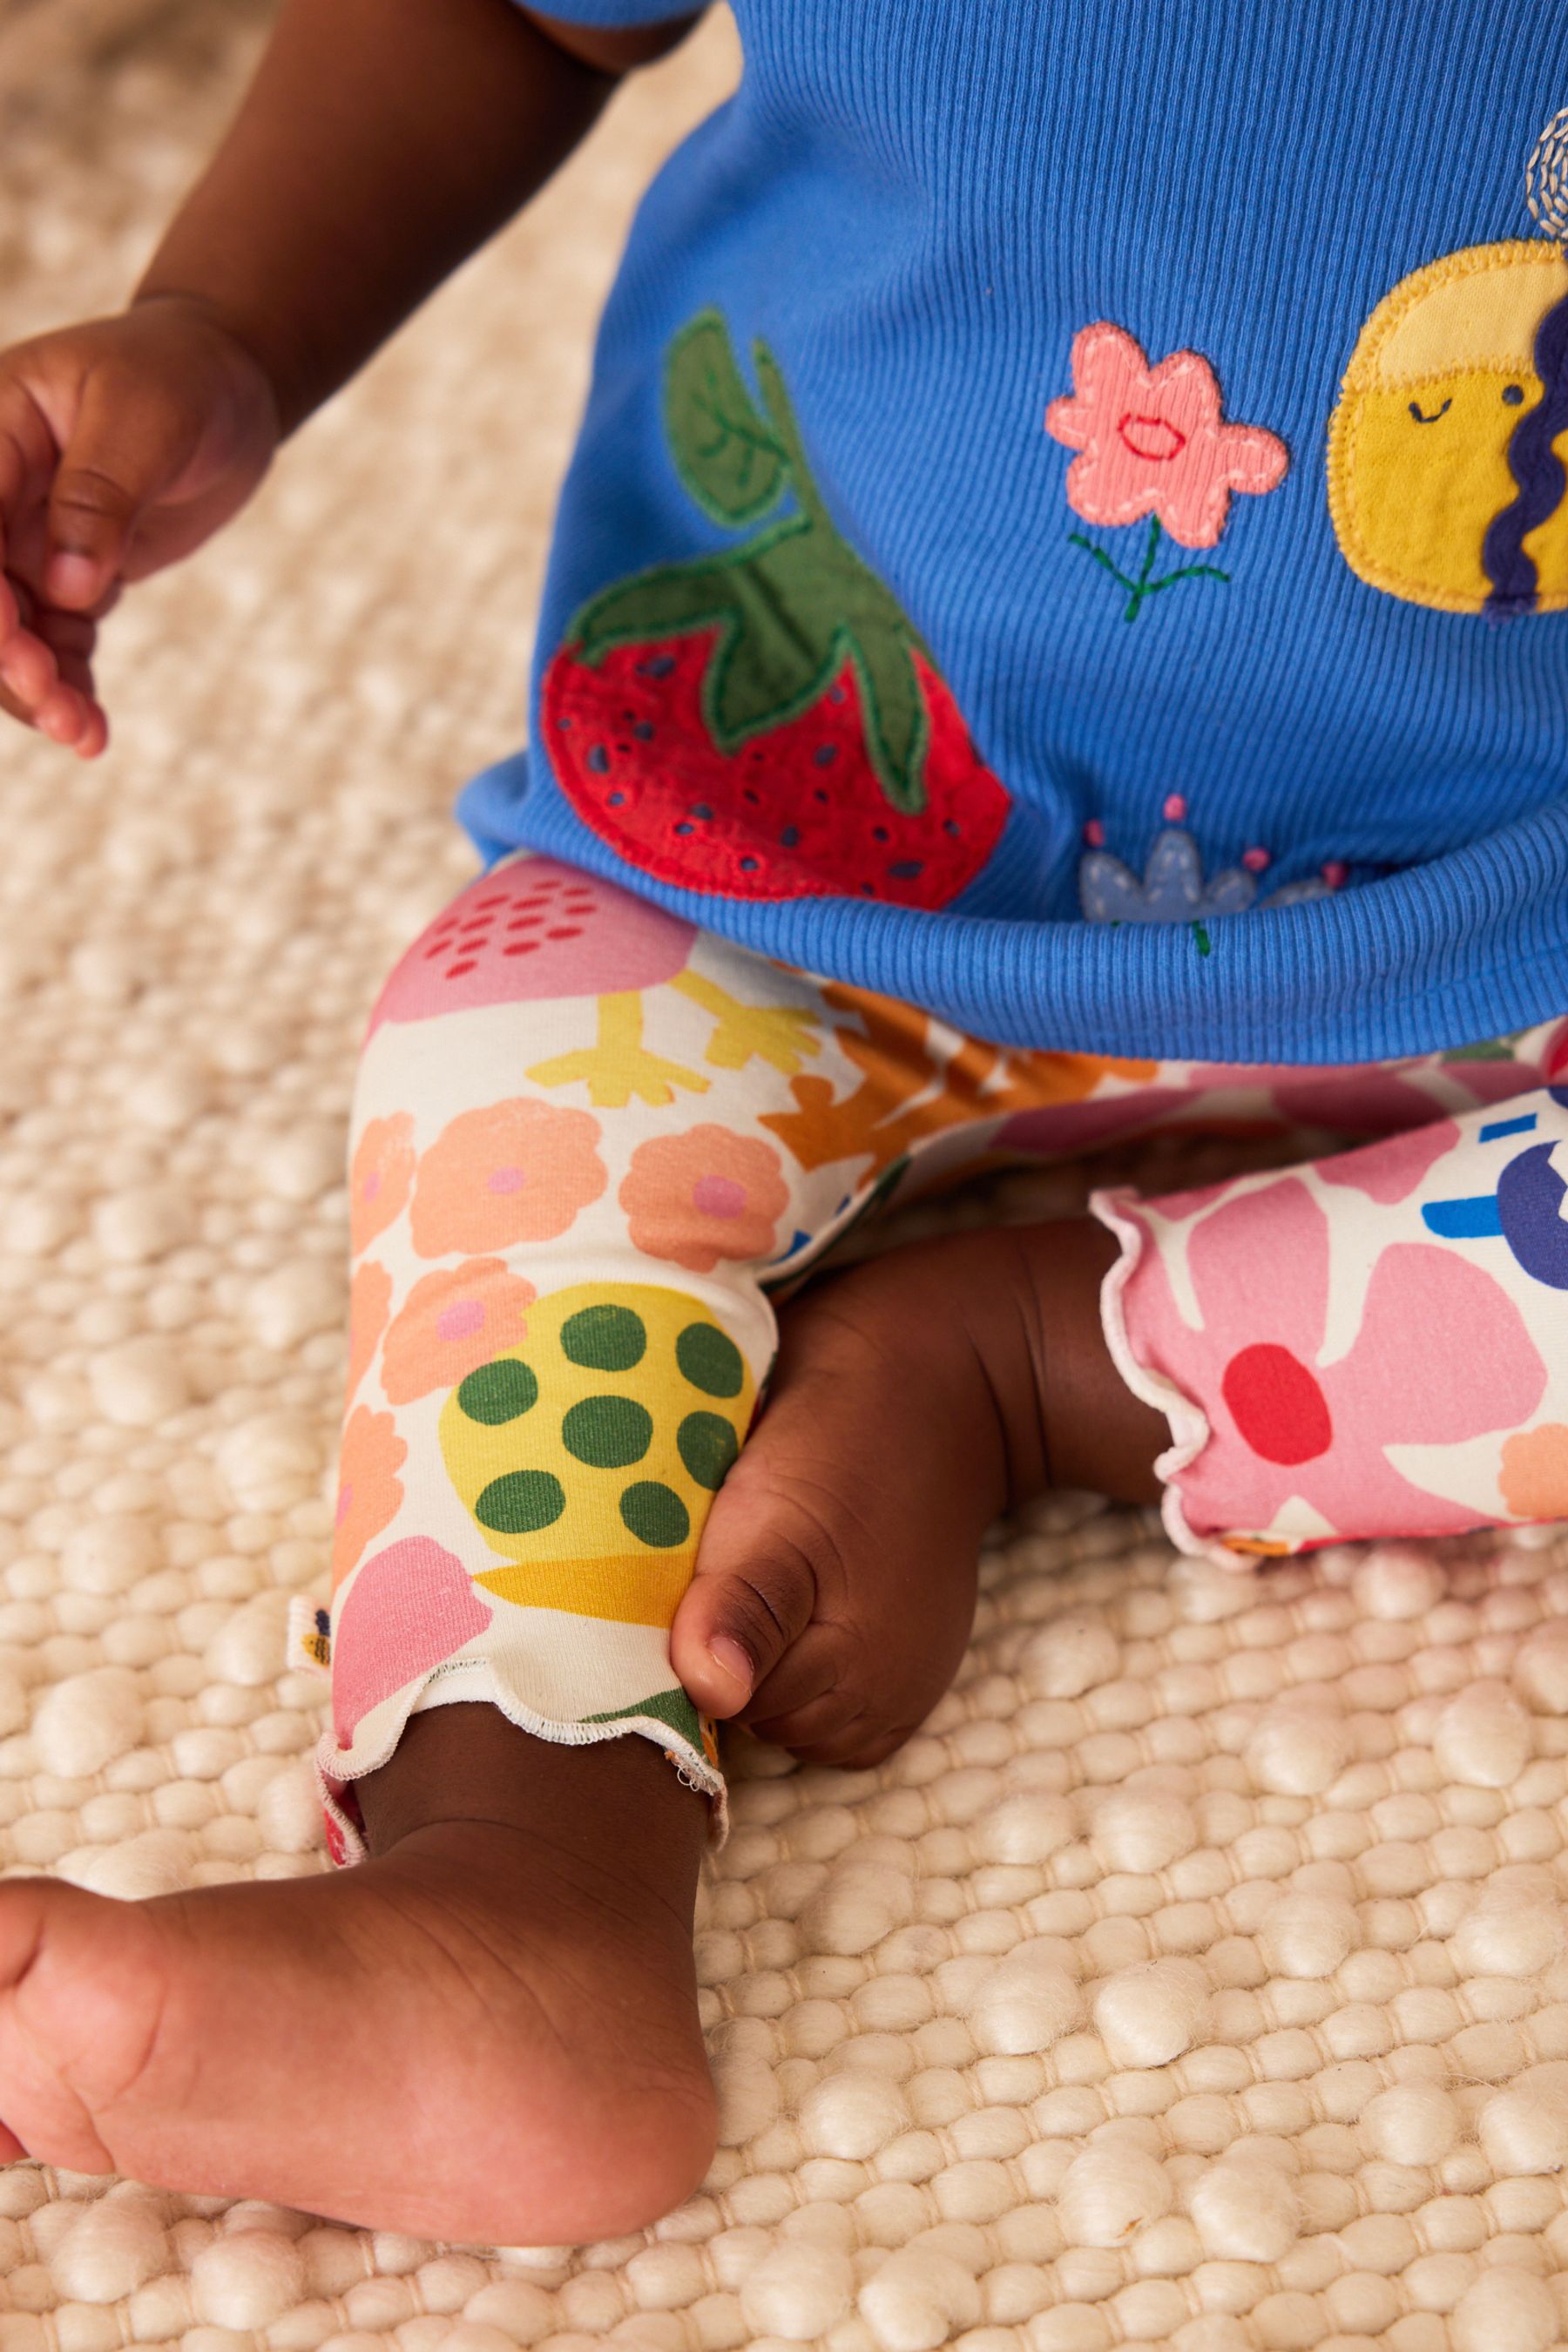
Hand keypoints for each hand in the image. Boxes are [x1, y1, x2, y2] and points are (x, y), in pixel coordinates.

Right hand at [0, 297, 281, 755]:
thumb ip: (101, 494)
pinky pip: (52, 643)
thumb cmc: (183, 378)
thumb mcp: (147, 418)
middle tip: (61, 712)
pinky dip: (68, 686)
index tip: (19, 647)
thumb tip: (68, 587)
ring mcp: (25, 538)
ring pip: (7, 630)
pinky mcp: (67, 575)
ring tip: (85, 736)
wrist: (227, 384)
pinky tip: (93, 732)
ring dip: (34, 689)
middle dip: (5, 658)